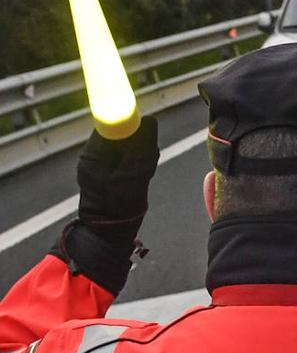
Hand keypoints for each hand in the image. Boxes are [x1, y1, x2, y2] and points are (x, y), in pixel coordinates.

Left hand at [76, 116, 159, 247]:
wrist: (108, 231)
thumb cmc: (120, 205)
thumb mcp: (136, 172)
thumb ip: (143, 145)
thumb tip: (149, 120)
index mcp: (94, 153)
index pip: (111, 123)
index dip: (131, 124)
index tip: (146, 135)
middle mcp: (92, 155)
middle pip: (119, 133)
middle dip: (138, 142)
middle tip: (146, 159)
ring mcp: (96, 164)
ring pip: (123, 146)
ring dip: (138, 154)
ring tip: (142, 172)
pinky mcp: (104, 173)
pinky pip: (122, 158)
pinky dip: (135, 163)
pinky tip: (138, 177)